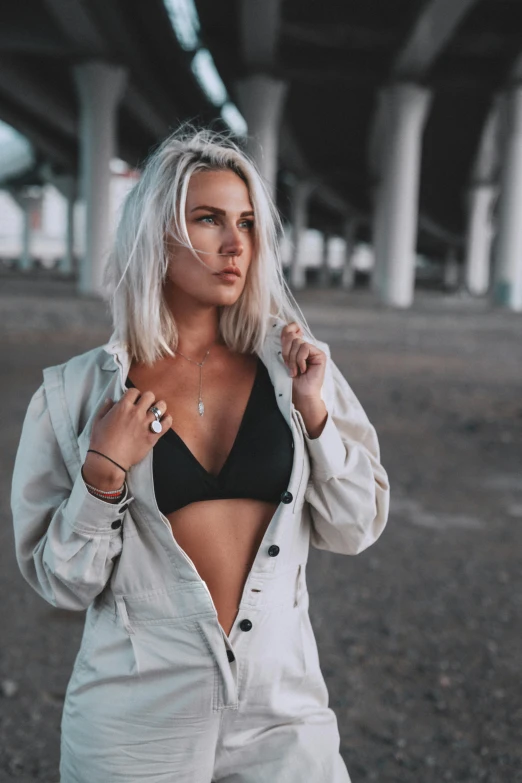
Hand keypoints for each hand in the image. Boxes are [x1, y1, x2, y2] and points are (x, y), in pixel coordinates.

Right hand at [83, 390, 172, 487]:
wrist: (108, 460)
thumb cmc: (100, 441)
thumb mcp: (98, 421)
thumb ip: (105, 408)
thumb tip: (110, 400)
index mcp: (122, 407)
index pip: (134, 391)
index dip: (134, 394)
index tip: (133, 400)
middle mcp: (136, 412)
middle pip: (149, 395)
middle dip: (147, 398)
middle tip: (145, 405)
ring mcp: (146, 424)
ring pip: (160, 407)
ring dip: (159, 407)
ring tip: (156, 412)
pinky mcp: (153, 436)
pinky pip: (167, 423)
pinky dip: (167, 420)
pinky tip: (163, 420)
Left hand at [281, 322, 327, 437]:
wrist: (300, 394)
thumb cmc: (291, 381)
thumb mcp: (284, 360)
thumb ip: (286, 345)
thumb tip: (289, 330)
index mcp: (296, 348)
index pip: (291, 330)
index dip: (288, 329)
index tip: (287, 335)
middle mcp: (306, 347)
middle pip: (292, 337)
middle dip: (286, 352)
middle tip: (288, 365)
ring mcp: (314, 351)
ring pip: (298, 343)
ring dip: (292, 359)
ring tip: (294, 371)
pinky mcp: (320, 355)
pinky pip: (305, 348)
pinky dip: (300, 360)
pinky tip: (302, 370)